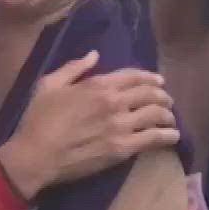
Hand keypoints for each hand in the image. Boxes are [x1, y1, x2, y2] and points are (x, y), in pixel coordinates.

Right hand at [0, 51, 178, 197]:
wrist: (36, 155)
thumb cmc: (37, 120)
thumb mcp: (48, 85)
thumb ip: (73, 68)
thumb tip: (94, 54)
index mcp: (98, 85)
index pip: (134, 75)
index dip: (149, 76)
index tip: (158, 81)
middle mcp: (115, 102)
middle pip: (150, 93)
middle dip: (162, 95)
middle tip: (166, 100)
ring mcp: (121, 126)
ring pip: (157, 114)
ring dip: (168, 114)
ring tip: (170, 118)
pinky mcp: (123, 148)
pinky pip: (154, 138)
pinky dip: (168, 136)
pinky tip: (173, 136)